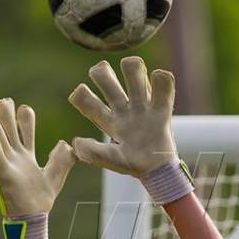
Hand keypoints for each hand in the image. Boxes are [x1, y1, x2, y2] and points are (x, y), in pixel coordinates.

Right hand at [0, 98, 74, 216]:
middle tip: (4, 101)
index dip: (25, 121)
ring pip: (0, 144)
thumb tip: (66, 144)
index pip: (25, 135)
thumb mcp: (55, 177)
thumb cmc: (40, 199)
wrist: (34, 218)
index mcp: (27, 158)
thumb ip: (61, 160)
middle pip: (10, 134)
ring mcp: (9, 167)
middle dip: (6, 118)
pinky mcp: (5, 178)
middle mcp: (15, 160)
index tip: (24, 107)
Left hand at [68, 56, 176, 177]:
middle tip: (104, 73)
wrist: (158, 171)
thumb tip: (76, 142)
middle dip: (102, 72)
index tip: (82, 93)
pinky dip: (162, 79)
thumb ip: (93, 152)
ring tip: (137, 74)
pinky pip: (163, 85)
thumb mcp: (111, 160)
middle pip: (105, 79)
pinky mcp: (161, 107)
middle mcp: (123, 108)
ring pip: (133, 72)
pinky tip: (159, 79)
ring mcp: (142, 105)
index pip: (87, 101)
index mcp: (108, 121)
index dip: (81, 94)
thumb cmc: (133, 165)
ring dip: (133, 68)